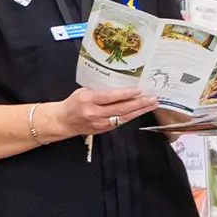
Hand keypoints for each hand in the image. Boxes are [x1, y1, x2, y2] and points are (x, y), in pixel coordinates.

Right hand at [44, 86, 159, 140]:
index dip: (125, 94)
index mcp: (88, 100)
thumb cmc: (74, 103)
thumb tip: (121, 86)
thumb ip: (100, 90)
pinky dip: (132, 116)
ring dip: (139, 111)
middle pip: (120, 109)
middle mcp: (94, 113)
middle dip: (139, 104)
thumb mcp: (84, 91)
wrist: (63, 122)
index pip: (110, 97)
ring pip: (123, 117)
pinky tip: (141, 111)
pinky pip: (120, 122)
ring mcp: (100, 124)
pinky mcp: (104, 130)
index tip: (139, 90)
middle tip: (153, 98)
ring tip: (152, 104)